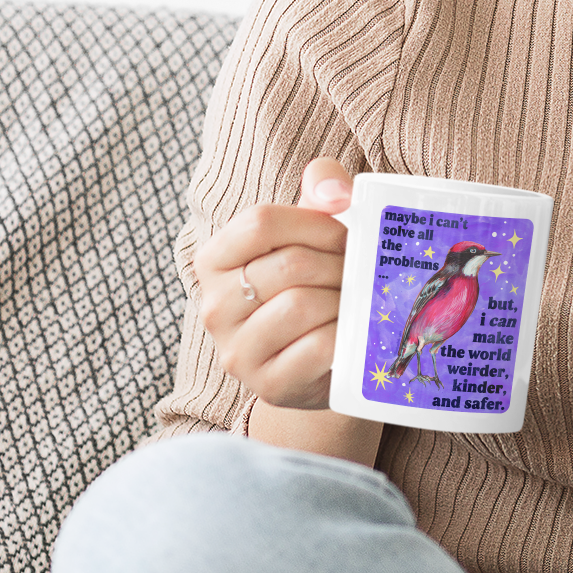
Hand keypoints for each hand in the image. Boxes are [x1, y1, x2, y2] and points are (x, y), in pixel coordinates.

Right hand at [196, 159, 354, 410]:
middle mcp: (214, 306)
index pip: (261, 222)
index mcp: (214, 260)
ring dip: (344, 300)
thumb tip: (337, 192)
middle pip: (290, 265)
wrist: (318, 363)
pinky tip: (351, 333)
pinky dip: (346, 335)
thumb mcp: (311, 230)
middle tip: (358, 274)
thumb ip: (321, 187)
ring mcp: (237, 350)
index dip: (315, 224)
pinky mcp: (268, 385)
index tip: (344, 235)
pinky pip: (319, 347)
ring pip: (303, 305)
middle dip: (339, 266)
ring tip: (354, 301)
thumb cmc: (314, 284)